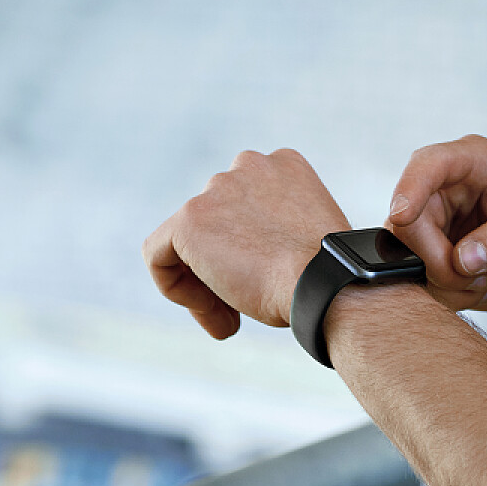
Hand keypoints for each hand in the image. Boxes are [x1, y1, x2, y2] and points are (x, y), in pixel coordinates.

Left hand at [143, 149, 349, 338]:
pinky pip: (158, 255)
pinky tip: (211, 312)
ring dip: (206, 284)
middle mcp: (248, 165)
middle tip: (242, 309)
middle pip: (216, 222)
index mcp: (284, 165)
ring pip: (189, 242)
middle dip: (224, 266)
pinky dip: (175, 288)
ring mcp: (216, 189)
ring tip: (231, 320)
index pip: (244, 203)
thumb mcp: (307, 238)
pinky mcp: (189, 219)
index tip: (263, 281)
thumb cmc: (328, 274)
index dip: (247, 248)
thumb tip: (251, 257)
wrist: (327, 282)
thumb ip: (276, 231)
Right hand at [386, 135, 486, 312]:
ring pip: (405, 254)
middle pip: (407, 221)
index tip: (404, 216)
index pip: (429, 164)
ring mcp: (430, 220)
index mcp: (474, 162)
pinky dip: (444, 293)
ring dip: (444, 281)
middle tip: (474, 278)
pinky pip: (415, 277)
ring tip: (482, 281)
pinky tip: (472, 287)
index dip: (410, 188)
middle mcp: (443, 186)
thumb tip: (464, 257)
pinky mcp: (423, 250)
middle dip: (437, 260)